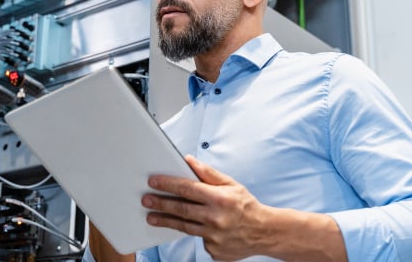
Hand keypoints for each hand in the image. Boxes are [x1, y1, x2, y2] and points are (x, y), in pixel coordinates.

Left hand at [141, 155, 270, 260]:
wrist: (265, 232)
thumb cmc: (246, 206)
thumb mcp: (231, 184)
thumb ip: (208, 173)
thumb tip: (188, 161)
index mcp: (220, 198)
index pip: (187, 188)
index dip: (168, 184)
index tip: (153, 182)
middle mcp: (216, 218)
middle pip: (181, 209)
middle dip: (160, 203)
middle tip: (146, 200)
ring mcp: (214, 237)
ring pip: (184, 227)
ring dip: (165, 221)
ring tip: (152, 217)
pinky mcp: (213, 250)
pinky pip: (198, 240)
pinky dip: (195, 232)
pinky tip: (192, 227)